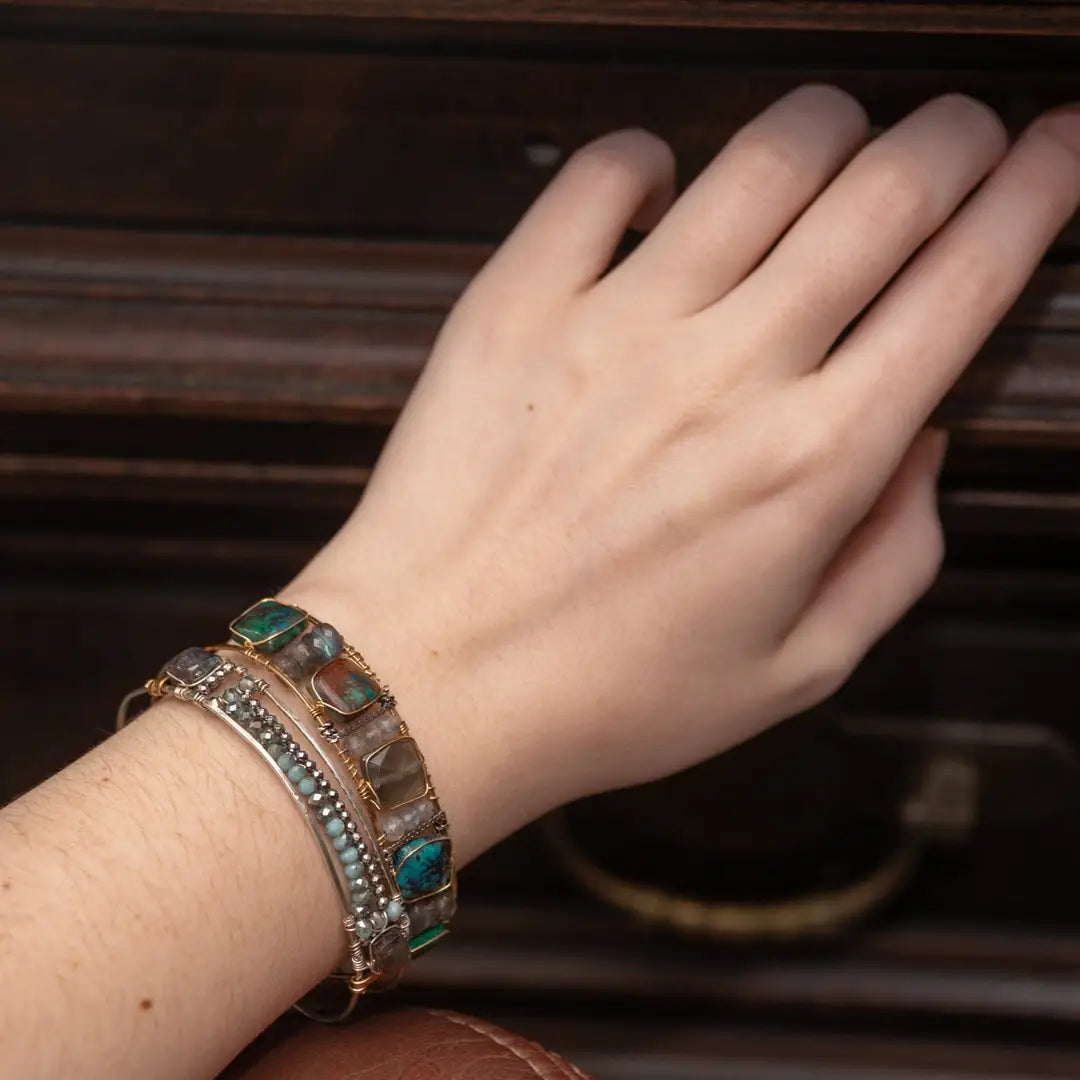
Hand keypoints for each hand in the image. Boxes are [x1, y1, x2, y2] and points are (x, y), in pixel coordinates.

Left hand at [287, 87, 1079, 861]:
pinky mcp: (517, 305)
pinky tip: (659, 185)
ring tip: (835, 137)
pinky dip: (646, 157)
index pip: (964, 283)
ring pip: (762, 157)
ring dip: (825, 124)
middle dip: (954, 135)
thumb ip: (892, 557)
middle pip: (885, 190)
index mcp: (816, 462)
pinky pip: (599, 175)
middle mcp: (729, 371)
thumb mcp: (794, 671)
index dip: (1038, 191)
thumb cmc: (608, 696)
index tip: (1062, 146)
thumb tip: (923, 442)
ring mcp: (616, 324)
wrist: (431, 683)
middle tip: (964, 128)